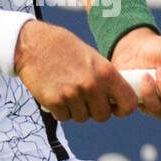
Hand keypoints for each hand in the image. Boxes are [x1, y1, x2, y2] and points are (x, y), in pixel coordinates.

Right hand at [13, 21, 138, 123]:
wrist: (32, 43)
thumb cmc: (63, 48)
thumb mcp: (92, 57)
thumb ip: (105, 78)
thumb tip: (114, 99)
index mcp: (106, 72)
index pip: (128, 103)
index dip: (122, 109)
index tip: (114, 107)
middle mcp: (92, 85)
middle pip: (103, 116)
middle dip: (95, 110)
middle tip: (85, 99)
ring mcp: (72, 94)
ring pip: (82, 118)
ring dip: (76, 110)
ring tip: (68, 92)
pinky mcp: (54, 101)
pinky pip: (64, 118)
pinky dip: (60, 111)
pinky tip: (56, 94)